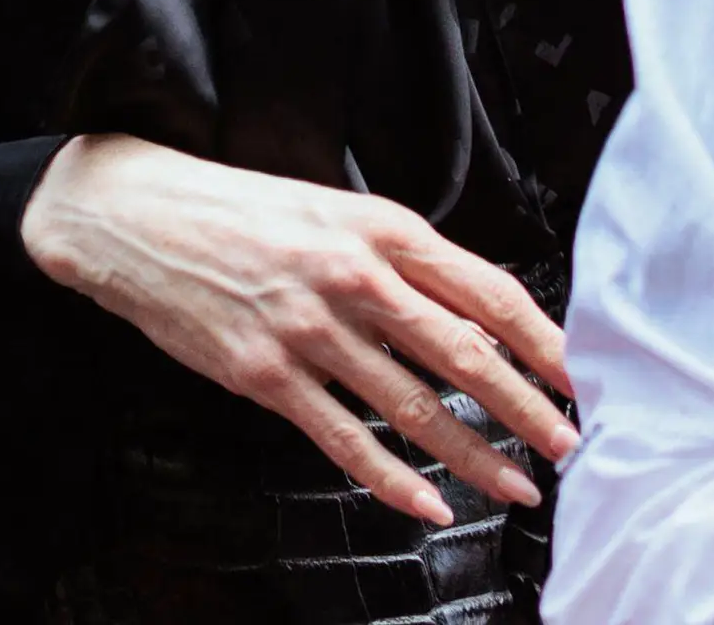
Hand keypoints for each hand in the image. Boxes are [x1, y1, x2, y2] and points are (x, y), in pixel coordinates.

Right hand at [19, 132, 572, 526]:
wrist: (134, 217)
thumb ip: (398, 255)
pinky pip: (344, 441)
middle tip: (567, 444)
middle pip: (464, 354)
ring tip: (516, 487)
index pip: (485, 289)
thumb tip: (472, 308)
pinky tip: (426, 506)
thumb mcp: (331, 206)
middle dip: (526, 409)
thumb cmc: (237, 210)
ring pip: (414, 408)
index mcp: (377, 227)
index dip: (542, 341)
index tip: (579, 377)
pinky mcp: (265, 375)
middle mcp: (351, 276)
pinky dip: (392, 482)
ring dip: (475, 457)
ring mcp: (307, 330)